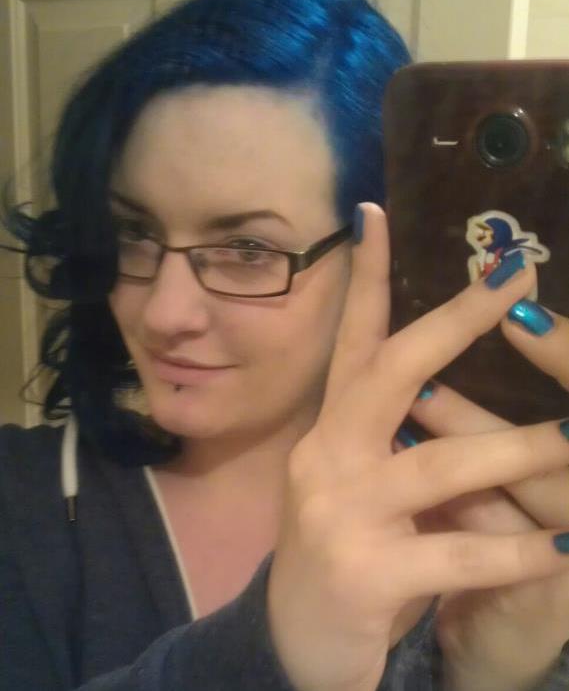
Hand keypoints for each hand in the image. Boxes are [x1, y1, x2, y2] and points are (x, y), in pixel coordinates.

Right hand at [267, 204, 568, 690]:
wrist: (293, 644)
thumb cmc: (340, 551)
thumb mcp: (358, 482)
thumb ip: (391, 436)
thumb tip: (444, 389)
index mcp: (331, 429)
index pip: (350, 339)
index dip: (364, 276)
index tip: (377, 213)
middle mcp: (326, 455)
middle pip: (392, 372)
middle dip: (454, 322)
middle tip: (514, 280)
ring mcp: (339, 512)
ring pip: (438, 464)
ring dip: (519, 449)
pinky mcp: (363, 573)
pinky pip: (455, 554)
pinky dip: (516, 550)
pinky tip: (561, 545)